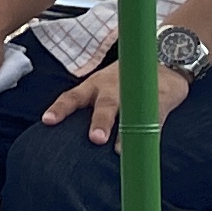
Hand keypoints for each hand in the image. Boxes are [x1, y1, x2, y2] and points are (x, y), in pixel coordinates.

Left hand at [39, 59, 189, 142]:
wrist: (164, 60)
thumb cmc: (124, 81)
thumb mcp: (102, 87)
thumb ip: (88, 108)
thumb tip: (66, 138)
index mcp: (94, 86)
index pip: (73, 97)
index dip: (60, 109)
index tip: (47, 121)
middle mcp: (112, 89)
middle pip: (105, 105)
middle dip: (100, 122)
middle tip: (95, 139)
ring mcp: (136, 94)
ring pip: (130, 114)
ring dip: (124, 131)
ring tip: (119, 150)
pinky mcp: (159, 101)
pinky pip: (152, 120)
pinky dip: (147, 134)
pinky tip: (142, 147)